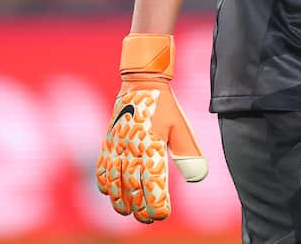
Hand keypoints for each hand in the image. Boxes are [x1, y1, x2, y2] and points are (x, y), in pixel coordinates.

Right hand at [96, 34, 208, 221]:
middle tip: (147, 218)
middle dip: (139, 207)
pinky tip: (110, 193)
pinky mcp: (107, 142)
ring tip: (127, 212)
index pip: (153, 183)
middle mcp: (131, 148)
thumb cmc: (165, 106)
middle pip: (132, 187)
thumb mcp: (181, 127)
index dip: (156, 203)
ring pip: (113, 182)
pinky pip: (101, 168)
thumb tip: (199, 178)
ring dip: (119, 200)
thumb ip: (188, 153)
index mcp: (151, 145)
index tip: (162, 215)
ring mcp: (116, 145)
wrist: (141, 81)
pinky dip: (105, 184)